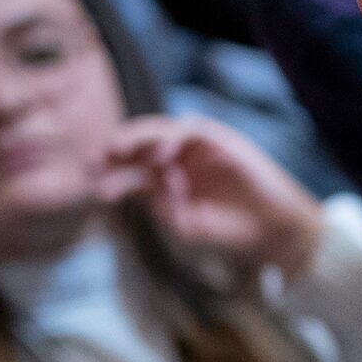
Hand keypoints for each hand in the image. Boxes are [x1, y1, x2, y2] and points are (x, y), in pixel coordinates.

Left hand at [101, 114, 325, 279]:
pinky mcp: (222, 141)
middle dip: (116, 149)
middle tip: (96, 159)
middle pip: (139, 145)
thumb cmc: (228, 232)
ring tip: (118, 150)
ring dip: (138, 138)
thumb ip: (165, 209)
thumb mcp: (187, 226)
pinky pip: (192, 130)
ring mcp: (198, 149)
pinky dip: (173, 139)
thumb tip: (150, 186)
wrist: (269, 231)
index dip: (110, 171)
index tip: (92, 179)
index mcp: (164, 179)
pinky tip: (161, 157)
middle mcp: (177, 159)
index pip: (130, 168)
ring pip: (160, 131)